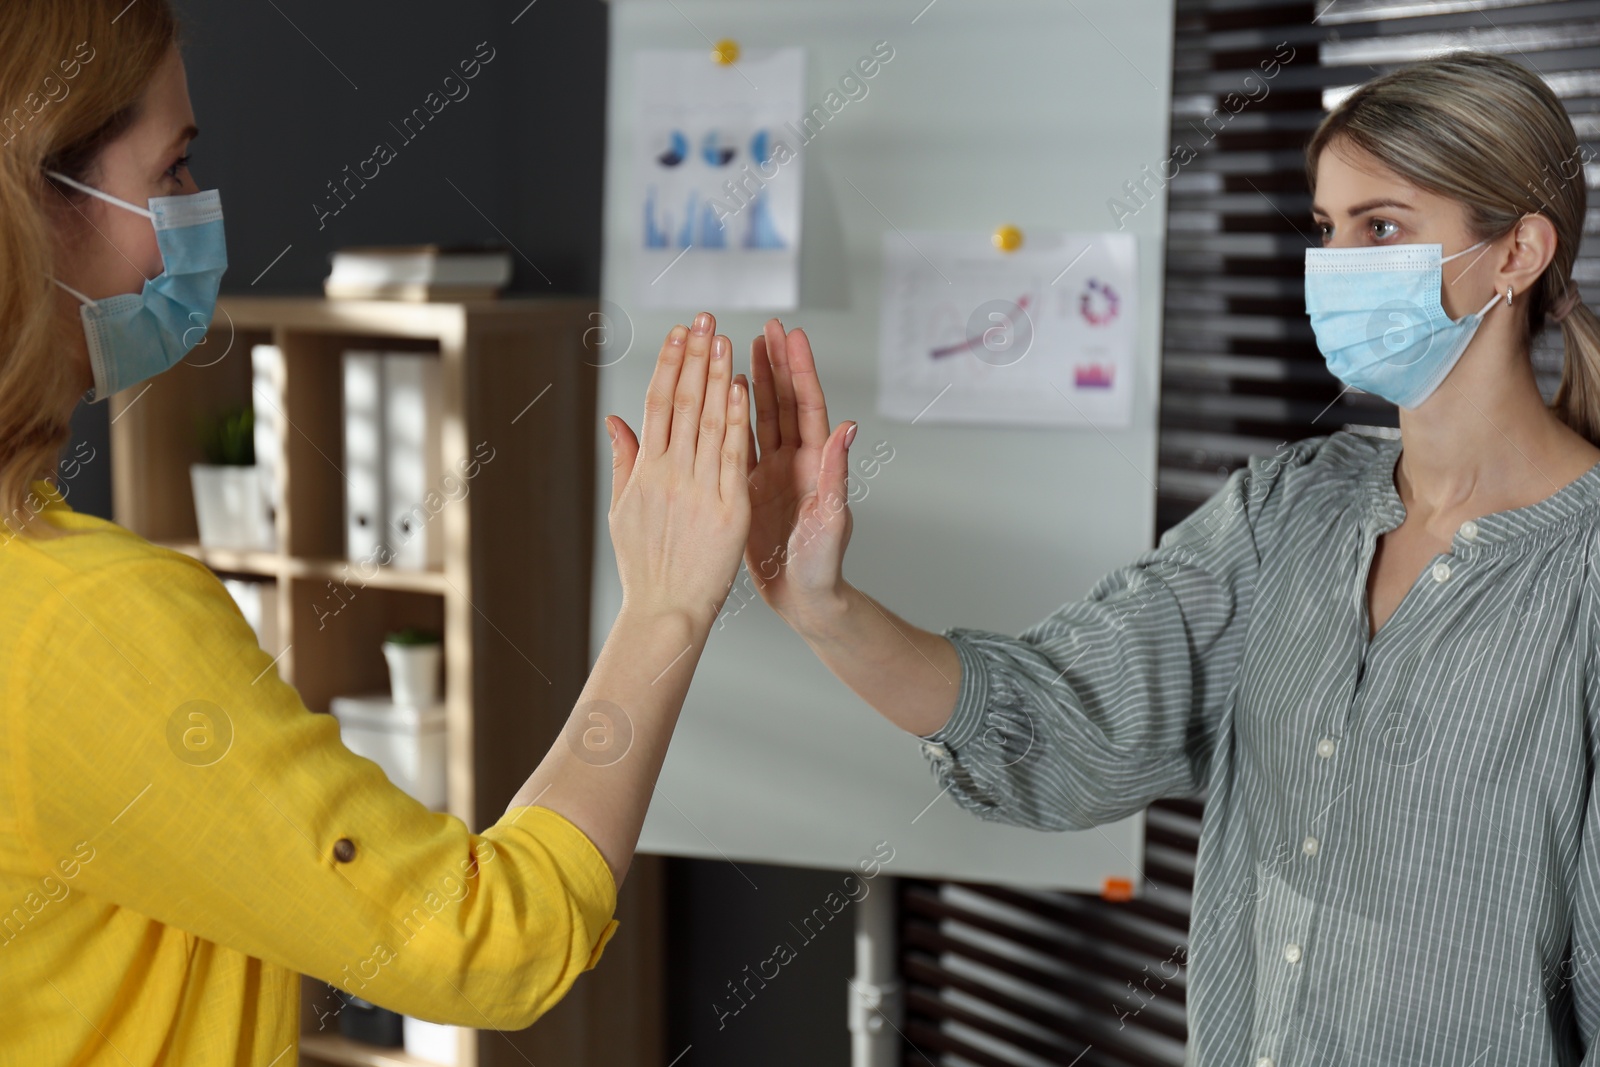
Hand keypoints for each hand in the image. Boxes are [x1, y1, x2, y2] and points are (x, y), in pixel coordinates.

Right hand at [606, 312, 750, 626]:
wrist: (668, 612)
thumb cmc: (647, 567)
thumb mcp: (624, 510)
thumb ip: (624, 462)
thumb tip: (615, 421)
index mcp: (645, 472)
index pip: (659, 404)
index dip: (670, 366)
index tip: (678, 334)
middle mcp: (669, 474)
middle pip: (683, 403)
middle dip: (694, 358)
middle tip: (703, 318)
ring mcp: (698, 489)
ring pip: (708, 421)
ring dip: (716, 375)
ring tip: (723, 338)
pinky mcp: (727, 508)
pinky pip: (732, 455)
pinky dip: (736, 420)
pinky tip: (741, 387)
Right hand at [745, 318, 856, 631]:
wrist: (805, 599)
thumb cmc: (824, 566)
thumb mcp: (831, 520)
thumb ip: (836, 474)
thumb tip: (847, 429)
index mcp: (816, 465)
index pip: (808, 406)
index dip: (800, 369)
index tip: (793, 334)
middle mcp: (796, 463)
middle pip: (786, 401)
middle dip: (777, 362)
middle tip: (768, 325)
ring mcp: (775, 474)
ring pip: (763, 417)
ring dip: (756, 381)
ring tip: (744, 346)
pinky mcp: (752, 488)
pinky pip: (741, 444)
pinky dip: (734, 417)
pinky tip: (725, 395)